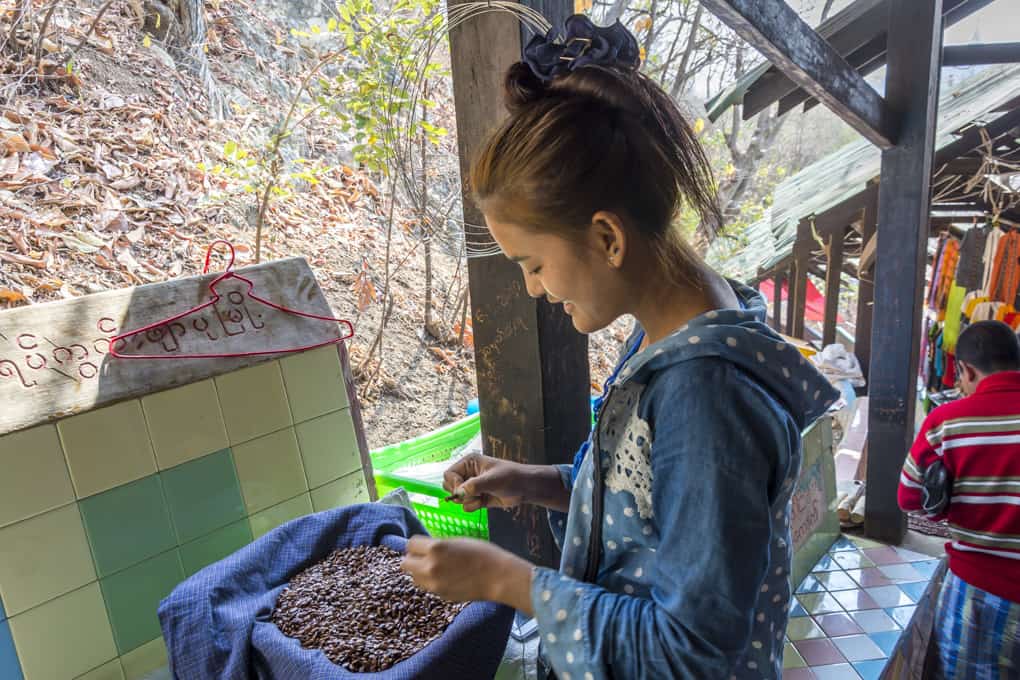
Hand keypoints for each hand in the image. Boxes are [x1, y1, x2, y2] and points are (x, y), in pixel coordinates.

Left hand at [401, 535, 533, 613]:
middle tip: (426, 557)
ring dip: (420, 572)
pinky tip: (448, 578)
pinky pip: (428, 587)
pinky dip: (432, 582)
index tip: (424, 545)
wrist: (498, 577)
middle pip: (405, 564)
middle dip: (413, 559)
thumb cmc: (482, 554)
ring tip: (437, 568)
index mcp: (435, 548)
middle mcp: (430, 567)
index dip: (417, 544)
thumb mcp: (457, 542)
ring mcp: (434, 584)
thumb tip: (424, 549)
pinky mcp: (440, 595)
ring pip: (414, 578)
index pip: (410, 544)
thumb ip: (438, 546)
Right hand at [444, 454, 529, 511]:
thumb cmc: (510, 477)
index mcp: (469, 463)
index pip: (449, 474)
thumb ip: (474, 486)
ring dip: (467, 501)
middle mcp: (468, 474)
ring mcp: (472, 487)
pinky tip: (484, 502)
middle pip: (449, 486)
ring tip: (481, 497)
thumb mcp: (492, 480)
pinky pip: (466, 506)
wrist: (525, 488)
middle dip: (458, 493)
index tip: (461, 491)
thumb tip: (458, 493)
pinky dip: (473, 506)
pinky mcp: (477, 498)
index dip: (453, 484)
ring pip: (457, 498)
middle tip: (472, 494)